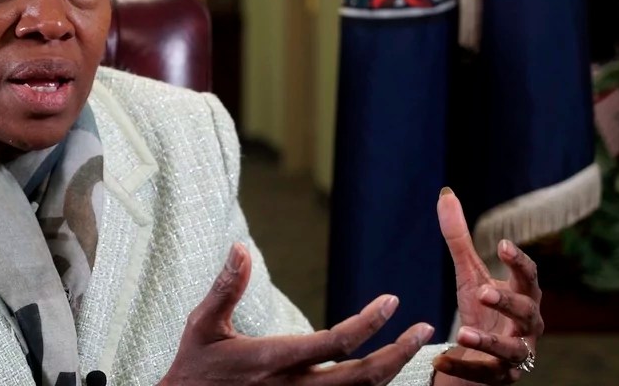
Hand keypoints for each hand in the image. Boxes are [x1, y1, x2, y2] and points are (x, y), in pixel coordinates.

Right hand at [160, 243, 435, 385]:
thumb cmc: (194, 366)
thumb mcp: (202, 324)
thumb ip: (226, 287)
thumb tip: (241, 246)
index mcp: (274, 360)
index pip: (335, 342)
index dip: (368, 322)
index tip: (392, 301)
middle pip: (361, 377)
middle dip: (398, 353)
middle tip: (424, 329)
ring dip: (390, 372)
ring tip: (413, 348)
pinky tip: (383, 371)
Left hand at [433, 188, 543, 384]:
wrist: (480, 356)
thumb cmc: (482, 309)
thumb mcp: (469, 273)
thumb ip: (459, 238)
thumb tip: (445, 193)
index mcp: (524, 296)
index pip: (529, 276)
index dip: (520, 262)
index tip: (506, 246)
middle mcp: (528, 325)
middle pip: (527, 312)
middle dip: (507, 302)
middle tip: (483, 292)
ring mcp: (518, 354)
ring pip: (512, 350)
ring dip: (489, 342)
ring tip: (463, 333)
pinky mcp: (502, 377)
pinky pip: (486, 374)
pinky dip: (465, 367)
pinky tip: (442, 358)